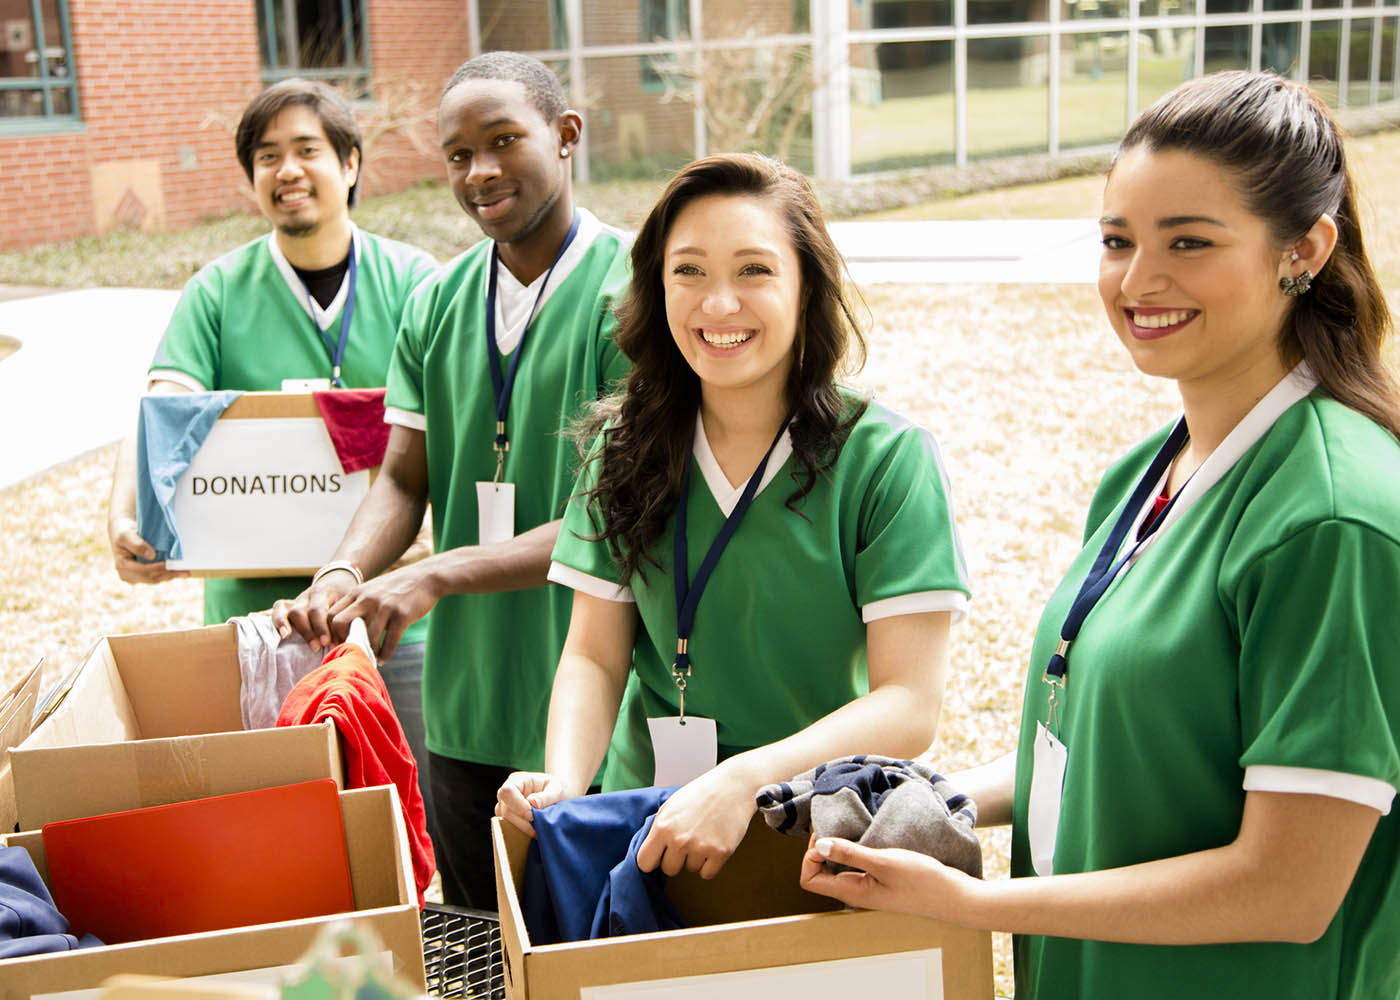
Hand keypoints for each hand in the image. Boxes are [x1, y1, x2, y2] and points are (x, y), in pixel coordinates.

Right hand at [108, 516, 188, 583]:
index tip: (173, 564)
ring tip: (185, 572)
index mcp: (122, 566)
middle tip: (185, 571)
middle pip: (152, 577)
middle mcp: (127, 575)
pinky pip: (156, 577)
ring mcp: (134, 577)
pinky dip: (168, 574)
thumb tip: (151, 556)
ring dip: (171, 576)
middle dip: (169, 574)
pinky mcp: (141, 576)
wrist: (122, 532)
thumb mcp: (127, 535)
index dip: (159, 568)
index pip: (144, 571)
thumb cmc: (124, 531)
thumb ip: (137, 545)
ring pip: (156, 579)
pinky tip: (179, 572)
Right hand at [271, 567, 358, 650]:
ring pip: (284, 609)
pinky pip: (277, 609)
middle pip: (299, 611)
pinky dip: (276, 621)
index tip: (329, 643)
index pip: (318, 610)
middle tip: (318, 646)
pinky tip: (277, 632)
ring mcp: (297, 600)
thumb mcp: (350, 605)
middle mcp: (308, 595)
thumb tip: (348, 642)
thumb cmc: (346, 599)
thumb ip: (347, 620)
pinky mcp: (290, 605)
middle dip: (307, 631)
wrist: (338, 582)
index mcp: (324, 593)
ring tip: (287, 638)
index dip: (321, 628)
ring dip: (286, 626)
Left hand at [326, 560, 440, 661]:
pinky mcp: (401, 615)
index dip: (332, 632)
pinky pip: (389, 642)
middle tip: (351, 650)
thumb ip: (360, 604)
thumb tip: (349, 628)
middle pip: (340, 623)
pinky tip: (383, 659)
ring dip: (368, 652)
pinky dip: (385, 654)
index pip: (332, 614)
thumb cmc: (400, 586)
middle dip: (342, 640)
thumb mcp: (375, 589)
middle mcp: (367, 599)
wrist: (427, 577)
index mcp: (358, 593)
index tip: (339, 643)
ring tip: (370, 658)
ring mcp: (384, 607)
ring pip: (367, 637)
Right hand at [495, 771, 572, 837]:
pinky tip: (533, 833)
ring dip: (521, 829)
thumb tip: (533, 803)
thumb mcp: (557, 789)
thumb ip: (547, 796)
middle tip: (538, 829)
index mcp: (517, 780)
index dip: (518, 805)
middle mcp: (507, 793)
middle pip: (505, 810)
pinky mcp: (507, 819)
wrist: (558, 798)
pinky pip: (507, 829)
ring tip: (538, 832)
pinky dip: (520, 833)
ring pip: (504, 822)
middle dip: (521, 822)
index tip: (532, 815)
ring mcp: (505, 807)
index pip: (507, 791)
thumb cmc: (557, 790)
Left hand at [636, 761, 758, 879]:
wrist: (733, 786)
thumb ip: (657, 829)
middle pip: (669, 870)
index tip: (659, 856)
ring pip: (690, 869)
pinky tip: (713, 845)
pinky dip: (710, 864)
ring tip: (703, 836)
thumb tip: (650, 853)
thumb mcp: (670, 806)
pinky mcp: (720, 853)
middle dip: (676, 859)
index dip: (652, 860)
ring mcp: (700, 847)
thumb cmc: (700, 794)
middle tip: (687, 841)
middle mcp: (679, 840)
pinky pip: (707, 874)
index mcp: (663, 827)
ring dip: (695, 858)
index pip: (644, 862)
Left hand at [799, 835, 980, 921]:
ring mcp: (869, 886)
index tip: (825, 835)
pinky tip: (868, 833)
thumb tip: (818, 846)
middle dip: (822, 846)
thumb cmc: (923, 882)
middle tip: (835, 823)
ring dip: (839, 844)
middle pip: (821, 871)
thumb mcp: (884, 862)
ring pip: (839, 866)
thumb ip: (850, 854)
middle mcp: (856, 891)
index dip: (809, 856)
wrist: (955, 895)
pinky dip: (856, 847)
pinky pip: (857, 863)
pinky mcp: (882, 879)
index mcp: (852, 892)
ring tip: (850, 825)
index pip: (809, 879)